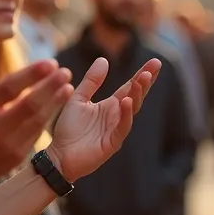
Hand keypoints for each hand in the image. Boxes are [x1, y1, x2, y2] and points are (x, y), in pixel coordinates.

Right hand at [0, 41, 72, 192]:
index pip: (8, 89)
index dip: (30, 75)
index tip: (50, 62)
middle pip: (29, 105)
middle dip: (50, 87)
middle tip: (65, 71)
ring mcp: (6, 145)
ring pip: (37, 120)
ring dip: (54, 101)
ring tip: (67, 84)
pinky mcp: (15, 157)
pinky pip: (36, 134)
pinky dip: (48, 117)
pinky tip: (57, 102)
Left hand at [46, 57, 161, 181]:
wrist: (58, 156)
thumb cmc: (69, 129)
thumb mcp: (78, 99)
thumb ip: (91, 81)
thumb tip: (104, 59)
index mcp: (110, 105)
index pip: (130, 87)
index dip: (142, 75)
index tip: (155, 61)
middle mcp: (117, 116)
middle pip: (135, 96)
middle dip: (145, 82)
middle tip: (155, 66)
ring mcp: (116, 129)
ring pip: (132, 110)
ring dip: (137, 94)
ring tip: (140, 79)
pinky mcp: (112, 143)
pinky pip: (122, 127)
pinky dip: (125, 115)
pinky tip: (126, 101)